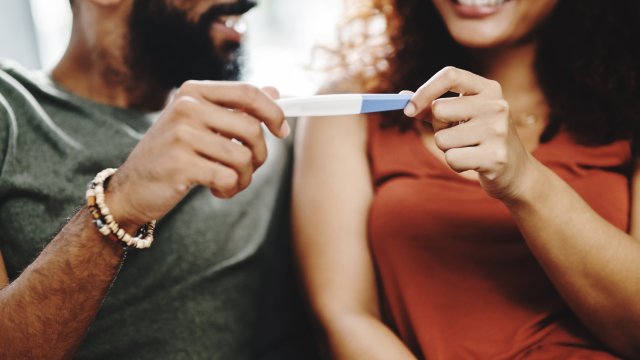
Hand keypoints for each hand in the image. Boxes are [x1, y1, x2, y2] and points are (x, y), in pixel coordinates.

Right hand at [105, 81, 288, 226]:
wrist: (131, 188)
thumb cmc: (172, 155)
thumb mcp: (200, 125)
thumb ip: (235, 108)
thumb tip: (275, 91)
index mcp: (193, 92)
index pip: (248, 93)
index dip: (274, 112)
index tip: (282, 130)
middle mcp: (186, 108)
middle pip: (251, 129)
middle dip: (259, 155)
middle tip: (248, 168)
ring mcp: (181, 135)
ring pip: (243, 157)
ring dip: (244, 178)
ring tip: (229, 183)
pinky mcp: (180, 164)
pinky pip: (229, 178)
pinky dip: (230, 189)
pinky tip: (216, 190)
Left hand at [404, 66, 536, 200]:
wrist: (516, 172)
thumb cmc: (481, 139)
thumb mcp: (462, 117)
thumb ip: (433, 106)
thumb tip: (402, 97)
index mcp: (489, 89)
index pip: (450, 75)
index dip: (424, 90)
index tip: (409, 109)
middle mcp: (496, 106)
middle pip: (439, 109)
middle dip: (438, 127)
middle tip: (456, 135)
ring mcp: (498, 131)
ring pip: (442, 139)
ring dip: (447, 149)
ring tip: (469, 150)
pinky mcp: (495, 157)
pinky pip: (452, 159)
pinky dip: (456, 164)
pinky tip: (473, 163)